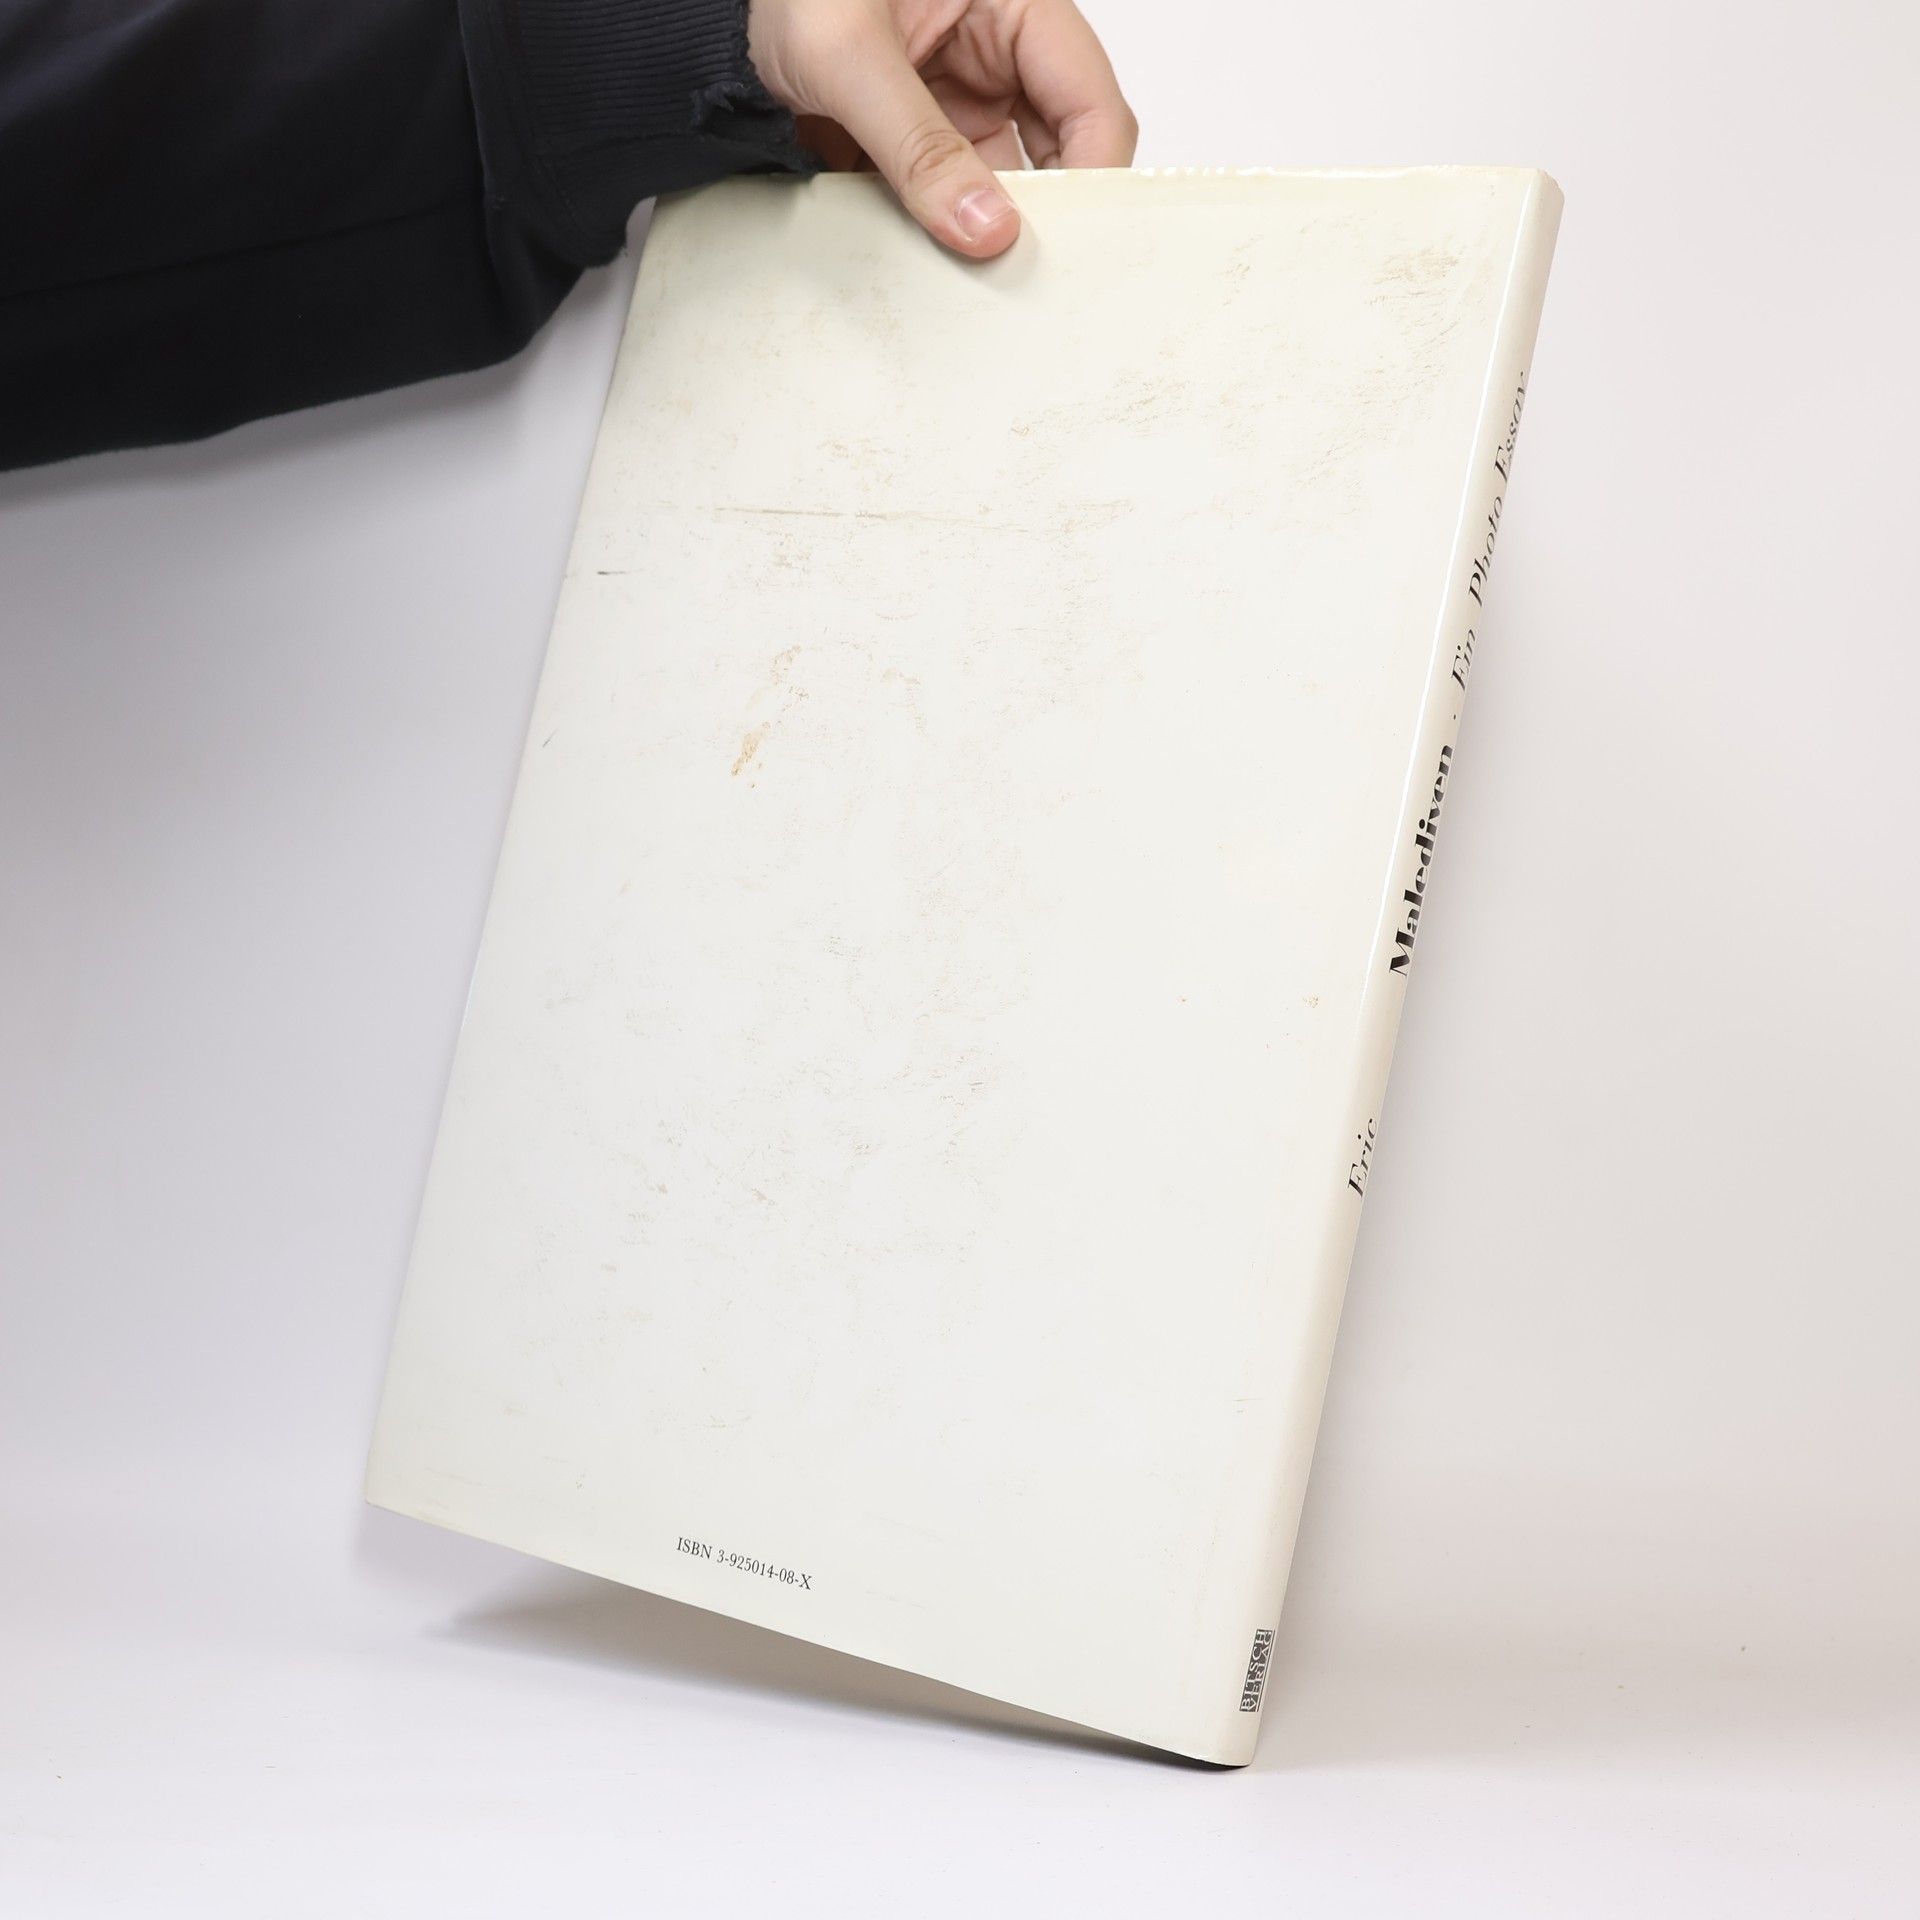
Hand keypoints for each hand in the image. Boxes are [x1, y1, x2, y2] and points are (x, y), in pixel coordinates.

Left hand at [747, 0, 1136, 259]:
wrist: (694, 23)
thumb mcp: (849, 56)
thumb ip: (919, 146)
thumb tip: (986, 230)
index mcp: (1010, 2)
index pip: (1089, 98)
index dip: (1094, 172)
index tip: (1072, 245)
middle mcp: (992, 55)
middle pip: (1055, 156)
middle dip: (1039, 218)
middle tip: (1022, 281)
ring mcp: (952, 106)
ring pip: (995, 192)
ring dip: (977, 238)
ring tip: (965, 287)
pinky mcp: (910, 150)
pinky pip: (940, 207)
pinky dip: (930, 241)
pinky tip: (920, 273)